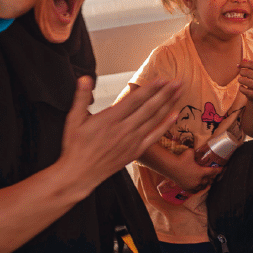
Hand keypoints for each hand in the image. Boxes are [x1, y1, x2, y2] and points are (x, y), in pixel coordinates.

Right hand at [60, 77, 180, 189]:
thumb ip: (81, 97)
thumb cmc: (75, 147)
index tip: (162, 79)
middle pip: (149, 108)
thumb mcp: (73, 119)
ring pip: (154, 119)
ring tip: (179, 93)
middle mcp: (123, 129)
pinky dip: (165, 126)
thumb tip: (84, 78)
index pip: (134, 99)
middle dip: (165, 93)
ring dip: (168, 105)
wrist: (79, 174)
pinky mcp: (135, 151)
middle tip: (178, 82)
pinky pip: (154, 136)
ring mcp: (131, 141)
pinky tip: (174, 116)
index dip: (150, 89)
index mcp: (109, 118)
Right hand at [165, 147, 220, 192]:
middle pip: (208, 180)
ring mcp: (192, 185)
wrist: (171, 167)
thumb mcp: (190, 152)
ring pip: (202, 187)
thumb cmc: (181, 159)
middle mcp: (198, 180)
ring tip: (206, 182)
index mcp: (201, 172)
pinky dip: (197, 189)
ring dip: (205, 184)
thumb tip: (196, 151)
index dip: (218, 170)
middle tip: (212, 176)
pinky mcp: (186, 188)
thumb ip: (195, 152)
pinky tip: (198, 187)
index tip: (222, 169)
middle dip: (210, 178)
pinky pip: (194, 191)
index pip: (213, 171)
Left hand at [238, 59, 252, 101]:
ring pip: (245, 81)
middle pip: (248, 72)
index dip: (243, 63)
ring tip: (240, 80)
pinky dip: (241, 88)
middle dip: (241, 72)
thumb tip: (243, 59)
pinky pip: (243, 89)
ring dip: (240, 79)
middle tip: (241, 74)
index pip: (252, 64)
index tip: (238, 65)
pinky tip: (242, 87)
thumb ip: (250, 66)